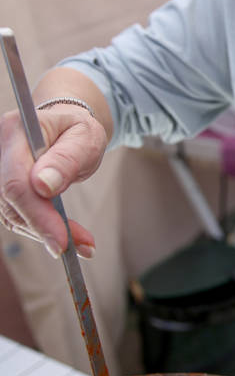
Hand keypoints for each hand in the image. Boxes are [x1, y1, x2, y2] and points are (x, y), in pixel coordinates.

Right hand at [0, 106, 105, 258]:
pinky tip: (65, 236)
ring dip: (46, 233)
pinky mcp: (1, 191)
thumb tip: (44, 185)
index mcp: (15, 132)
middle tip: (84, 245)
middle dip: (46, 229)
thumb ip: (66, 159)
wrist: (64, 130)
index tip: (62, 240)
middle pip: (11, 202)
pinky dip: (41, 230)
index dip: (36, 214)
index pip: (16, 181)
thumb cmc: (76, 131)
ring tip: (82, 242)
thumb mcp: (84, 138)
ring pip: (12, 215)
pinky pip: (16, 217)